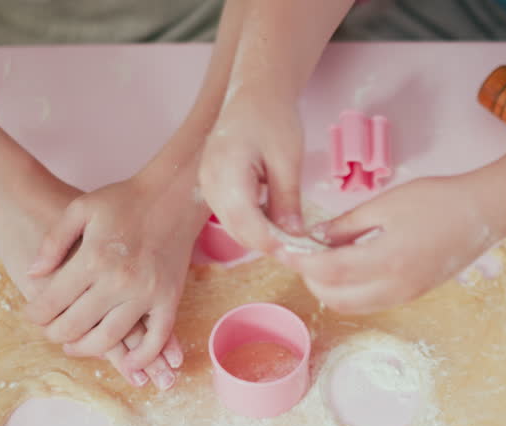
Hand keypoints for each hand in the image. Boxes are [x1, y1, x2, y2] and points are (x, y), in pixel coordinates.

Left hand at [22, 169, 207, 389]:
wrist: (173, 194)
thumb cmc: (124, 200)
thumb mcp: (80, 209)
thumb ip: (53, 243)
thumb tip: (32, 274)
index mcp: (92, 259)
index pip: (52, 301)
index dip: (36, 314)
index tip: (31, 315)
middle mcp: (118, 281)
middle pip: (75, 325)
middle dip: (55, 333)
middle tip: (49, 331)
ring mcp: (146, 293)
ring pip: (109, 338)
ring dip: (86, 349)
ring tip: (74, 345)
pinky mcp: (169, 299)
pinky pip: (156, 338)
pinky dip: (141, 357)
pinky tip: (126, 364)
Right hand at [199, 83, 304, 254]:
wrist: (255, 93)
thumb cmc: (272, 118)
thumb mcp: (287, 160)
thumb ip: (287, 201)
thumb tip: (293, 236)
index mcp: (227, 173)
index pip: (247, 225)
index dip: (273, 243)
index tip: (298, 252)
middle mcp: (209, 183)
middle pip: (238, 231)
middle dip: (268, 243)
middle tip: (299, 247)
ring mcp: (207, 185)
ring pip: (233, 227)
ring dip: (260, 235)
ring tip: (290, 232)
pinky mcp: (211, 186)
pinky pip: (230, 215)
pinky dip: (252, 223)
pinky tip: (273, 217)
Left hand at [277, 176, 501, 314]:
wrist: (484, 212)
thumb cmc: (438, 199)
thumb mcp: (386, 204)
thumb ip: (347, 225)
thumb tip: (316, 237)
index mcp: (388, 260)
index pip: (330, 271)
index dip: (303, 262)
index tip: (286, 249)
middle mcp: (396, 287)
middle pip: (335, 298)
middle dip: (312, 278)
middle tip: (303, 252)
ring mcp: (405, 295)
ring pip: (351, 306)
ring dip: (329, 287)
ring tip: (323, 258)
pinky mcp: (411, 295)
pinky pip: (369, 303)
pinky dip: (350, 290)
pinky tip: (348, 264)